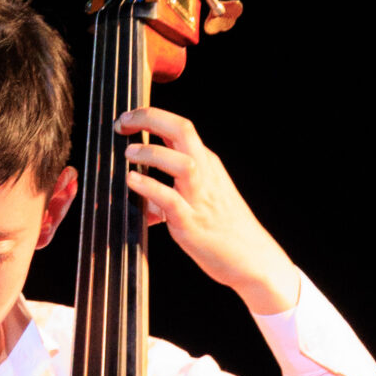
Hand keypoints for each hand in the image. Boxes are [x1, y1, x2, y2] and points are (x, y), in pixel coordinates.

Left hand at [118, 109, 300, 315]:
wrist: (252, 259)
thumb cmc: (224, 230)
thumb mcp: (202, 197)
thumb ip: (173, 188)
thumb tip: (143, 192)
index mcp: (207, 163)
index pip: (180, 127)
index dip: (152, 116)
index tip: (128, 119)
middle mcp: (205, 173)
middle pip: (183, 130)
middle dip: (150, 118)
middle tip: (123, 122)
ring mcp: (200, 197)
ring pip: (180, 161)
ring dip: (151, 152)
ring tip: (128, 153)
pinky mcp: (192, 223)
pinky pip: (170, 199)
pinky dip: (149, 186)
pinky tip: (133, 180)